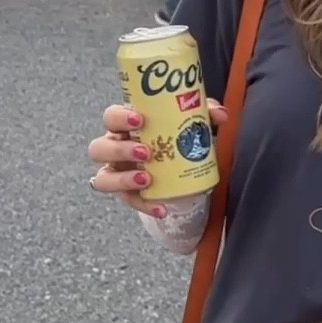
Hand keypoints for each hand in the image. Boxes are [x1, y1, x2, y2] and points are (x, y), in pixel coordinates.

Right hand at [88, 100, 227, 215]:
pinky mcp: (126, 194)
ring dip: (123, 179)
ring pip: (103, 178)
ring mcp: (116, 172)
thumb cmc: (176, 135)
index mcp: (126, 125)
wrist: (180, 166)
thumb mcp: (191, 122)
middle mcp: (114, 147)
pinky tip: (161, 208)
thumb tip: (222, 115)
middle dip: (120, 150)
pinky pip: (128, 202)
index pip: (111, 117)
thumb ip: (204, 114)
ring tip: (147, 180)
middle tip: (146, 153)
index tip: (139, 119)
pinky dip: (145, 206)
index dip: (120, 117)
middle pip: (99, 148)